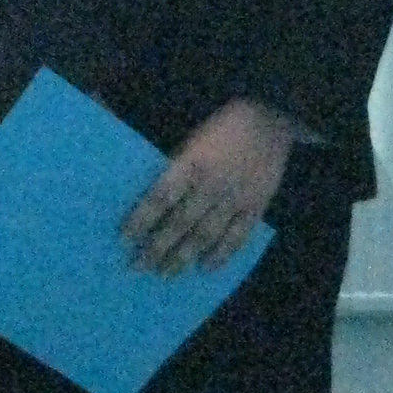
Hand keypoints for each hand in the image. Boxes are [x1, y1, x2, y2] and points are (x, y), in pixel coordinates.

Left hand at [120, 100, 295, 273]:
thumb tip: (154, 201)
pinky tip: (205, 268)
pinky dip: (220, 255)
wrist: (268, 118)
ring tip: (165, 274)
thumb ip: (175, 169)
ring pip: (205, 236)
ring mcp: (235, 200)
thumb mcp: (191, 140)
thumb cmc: (221, 128)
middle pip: (179, 224)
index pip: (159, 198)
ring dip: (183, 258)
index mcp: (191, 164)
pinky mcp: (255, 208)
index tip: (124, 239)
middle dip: (157, 248)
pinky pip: (236, 238)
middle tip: (138, 266)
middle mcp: (211, 186)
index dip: (141, 221)